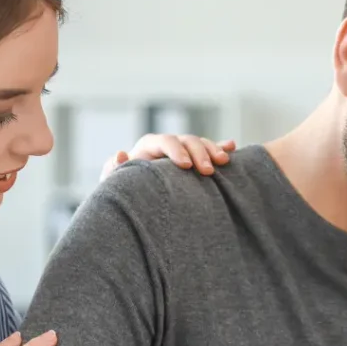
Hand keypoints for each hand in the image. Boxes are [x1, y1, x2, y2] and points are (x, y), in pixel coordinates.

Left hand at [100, 134, 235, 180]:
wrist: (137, 205)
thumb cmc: (125, 193)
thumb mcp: (114, 185)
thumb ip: (114, 171)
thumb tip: (121, 154)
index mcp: (148, 147)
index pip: (164, 141)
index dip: (176, 150)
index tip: (185, 166)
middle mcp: (168, 147)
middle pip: (186, 140)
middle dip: (199, 152)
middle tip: (207, 172)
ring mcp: (183, 153)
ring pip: (201, 144)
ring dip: (213, 150)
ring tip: (223, 162)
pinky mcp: (195, 163)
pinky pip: (211, 151)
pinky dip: (222, 148)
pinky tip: (232, 147)